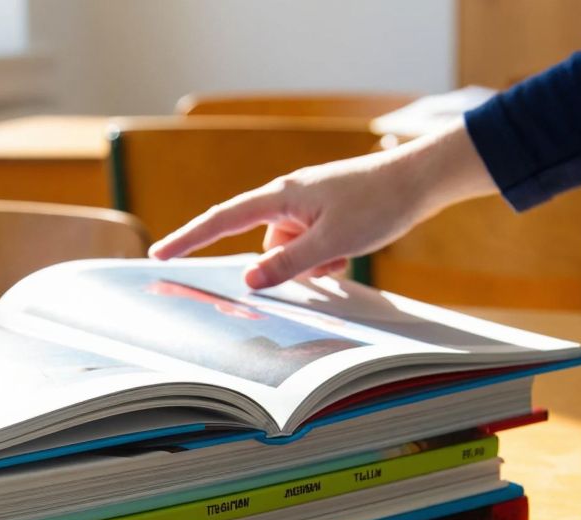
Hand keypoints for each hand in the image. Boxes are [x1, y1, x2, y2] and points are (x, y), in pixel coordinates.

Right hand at [147, 119, 497, 288]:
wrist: (421, 179)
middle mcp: (288, 199)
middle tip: (328, 260)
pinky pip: (312, 246)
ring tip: (347, 251)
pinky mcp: (327, 212)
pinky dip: (327, 256)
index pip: (222, 221)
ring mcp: (308, 206)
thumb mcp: (331, 243)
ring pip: (292, 251)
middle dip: (289, 265)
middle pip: (266, 246)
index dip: (188, 239)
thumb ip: (286, 264)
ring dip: (314, 263)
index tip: (159, 255)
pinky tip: (353, 248)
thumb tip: (248, 279)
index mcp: (280, 198)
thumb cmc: (378, 203)